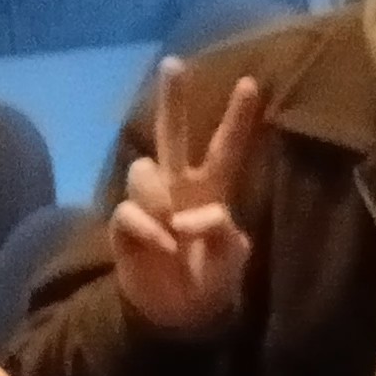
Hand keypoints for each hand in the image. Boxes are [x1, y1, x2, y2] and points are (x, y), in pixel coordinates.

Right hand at [109, 60, 265, 336]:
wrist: (177, 313)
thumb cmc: (210, 279)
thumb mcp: (230, 261)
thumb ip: (223, 237)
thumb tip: (190, 216)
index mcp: (211, 189)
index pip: (225, 146)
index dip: (237, 117)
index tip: (251, 82)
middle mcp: (177, 186)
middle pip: (171, 133)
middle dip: (172, 99)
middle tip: (174, 63)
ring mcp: (149, 203)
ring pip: (143, 171)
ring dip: (157, 197)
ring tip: (174, 231)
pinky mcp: (124, 225)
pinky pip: (129, 212)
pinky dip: (147, 228)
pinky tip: (163, 246)